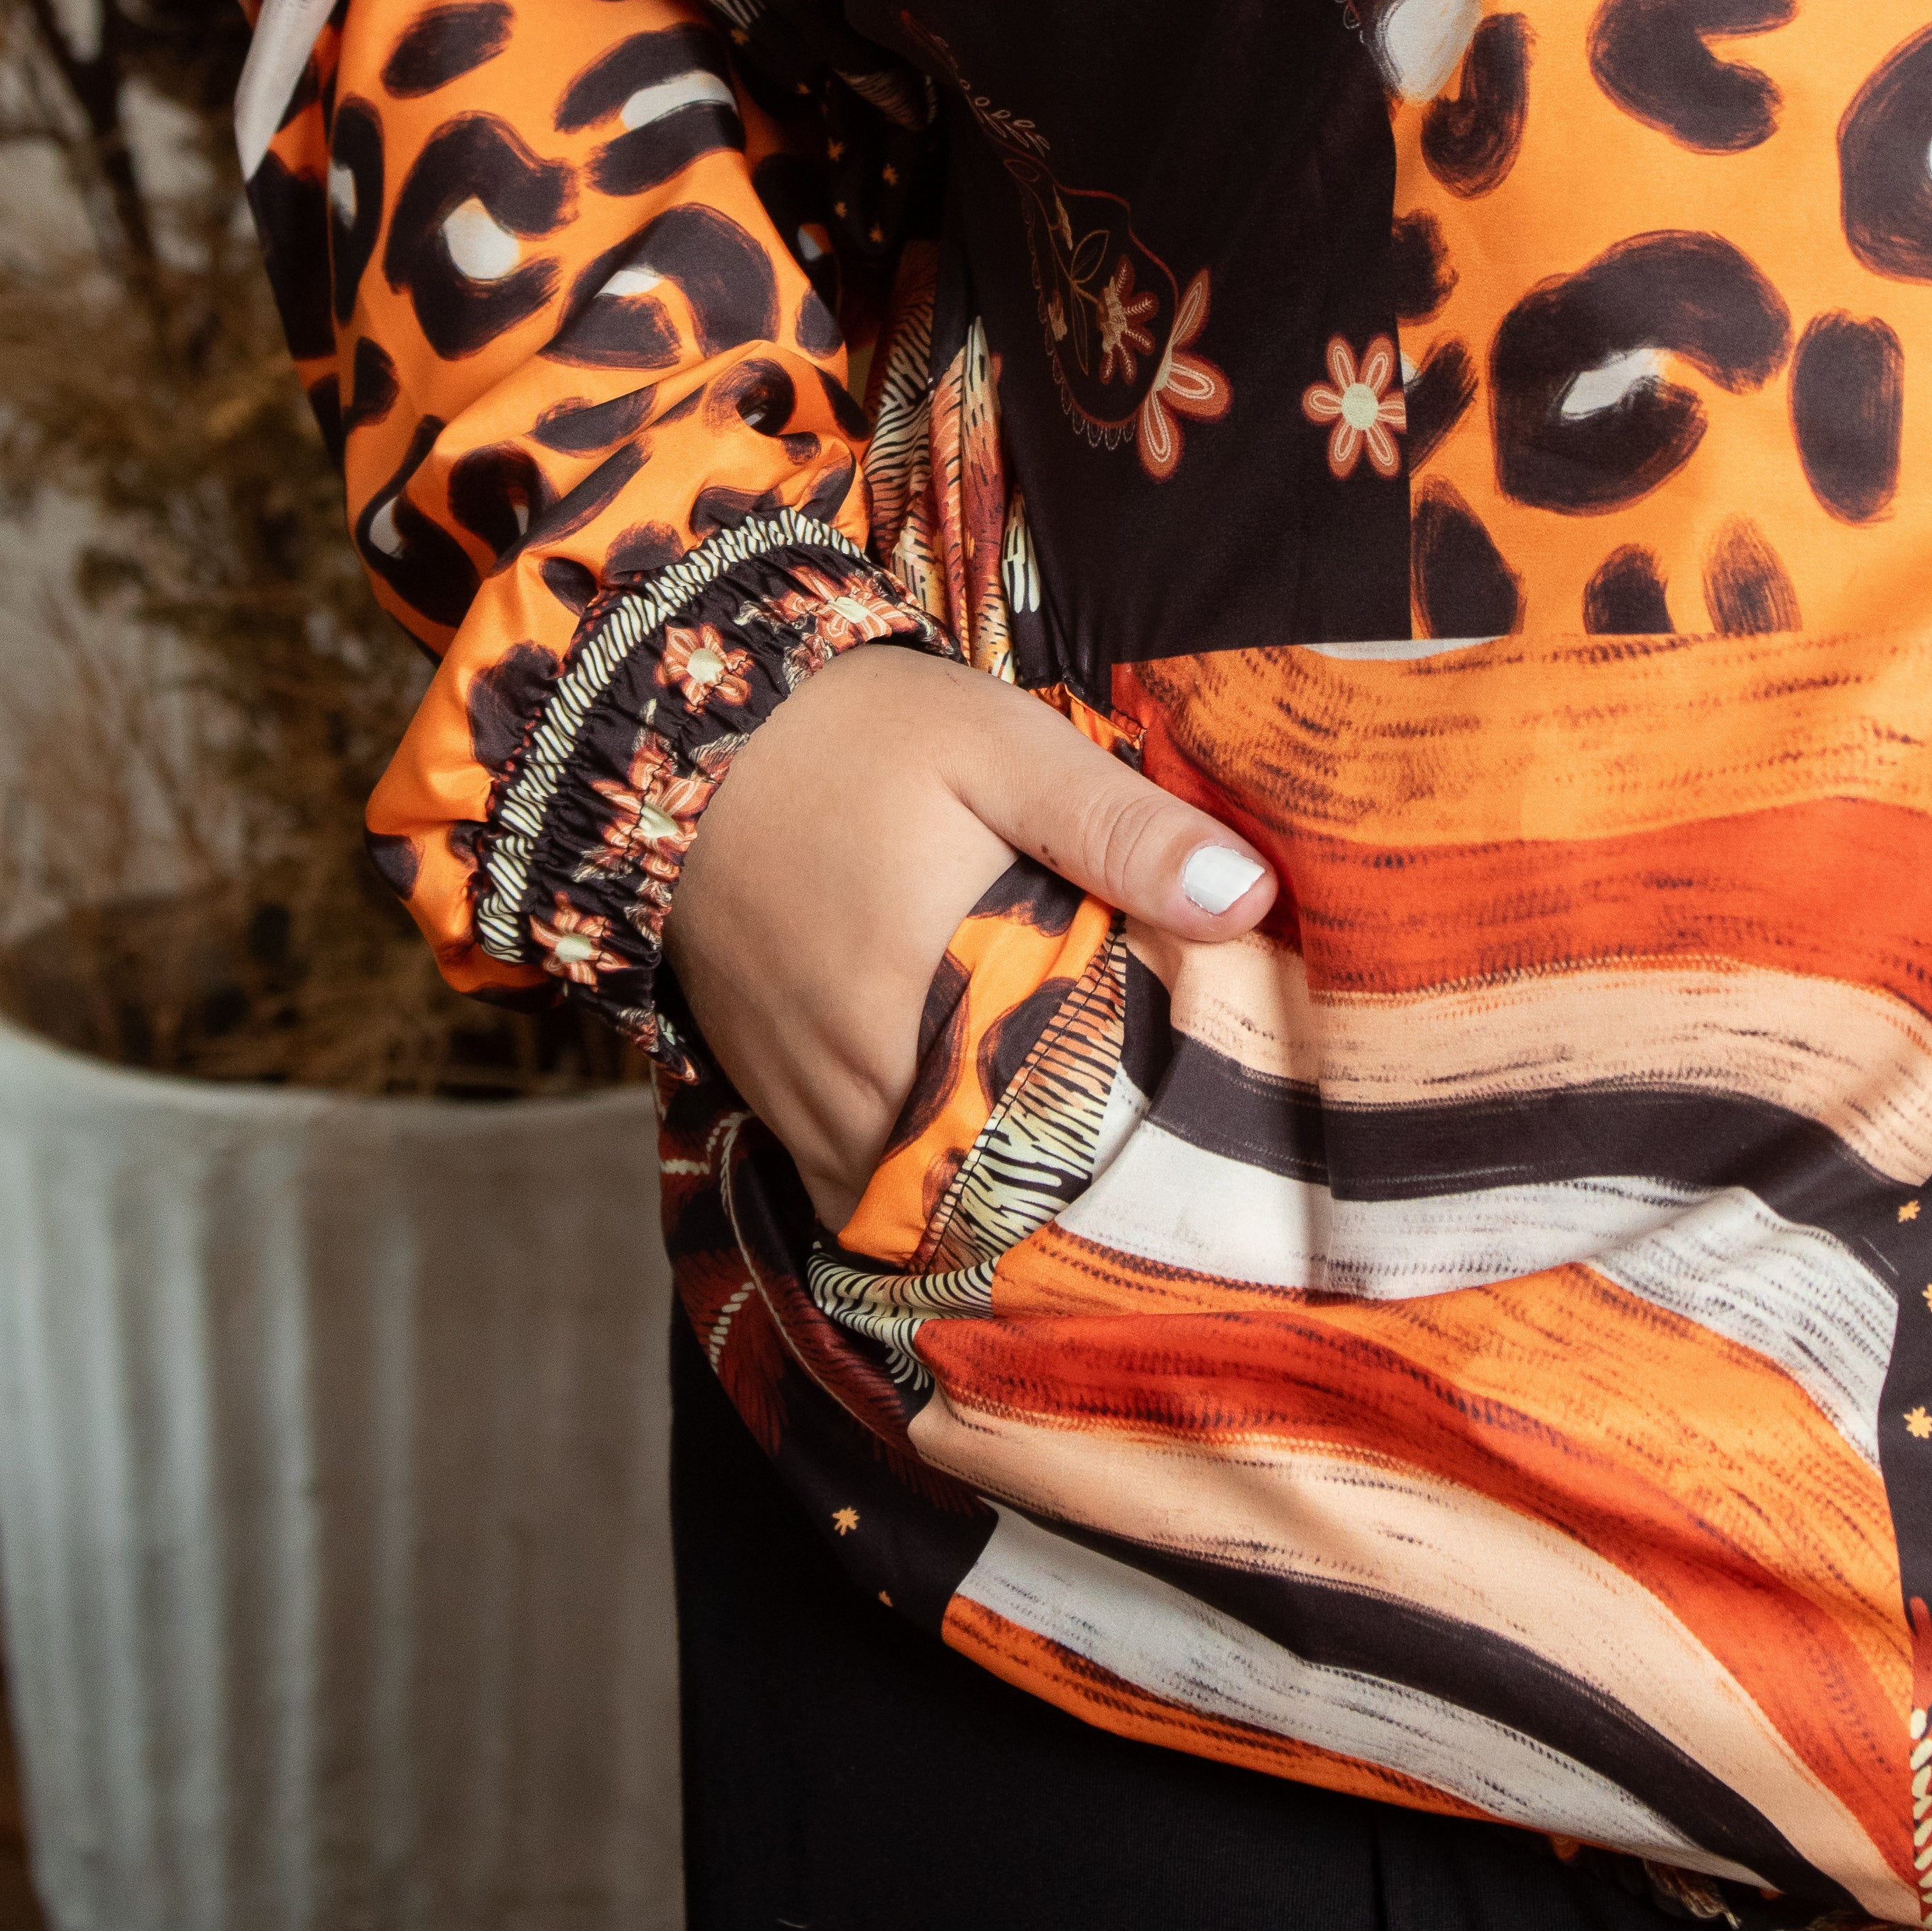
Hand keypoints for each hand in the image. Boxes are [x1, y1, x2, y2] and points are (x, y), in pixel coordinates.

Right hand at [662, 642, 1276, 1228]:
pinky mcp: (756, 1089)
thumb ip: (1118, 828)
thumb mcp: (1002, 748)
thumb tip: (1248, 901)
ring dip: (966, 1189)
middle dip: (1042, 1193)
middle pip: (964, 1197)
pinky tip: (952, 1126)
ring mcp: (791, 1098)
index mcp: (915, 1008)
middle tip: (1127, 1159)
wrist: (683, 730)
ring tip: (1051, 1148)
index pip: (1030, 1158)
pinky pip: (837, 1177)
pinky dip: (894, 1172)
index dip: (1103, 1176)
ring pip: (895, 1200)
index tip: (1170, 1163)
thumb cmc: (856, 732)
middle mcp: (844, 1082)